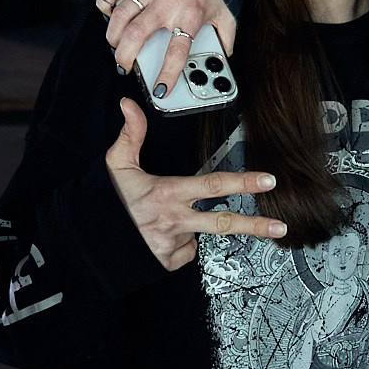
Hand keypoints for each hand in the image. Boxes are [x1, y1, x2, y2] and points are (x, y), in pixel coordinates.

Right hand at [97, 0, 237, 96]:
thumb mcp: (223, 12)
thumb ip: (226, 37)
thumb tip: (226, 57)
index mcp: (190, 16)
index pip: (177, 52)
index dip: (167, 74)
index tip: (160, 91)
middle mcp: (167, 3)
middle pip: (137, 36)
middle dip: (124, 57)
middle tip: (124, 66)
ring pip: (121, 16)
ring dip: (113, 36)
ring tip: (117, 45)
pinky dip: (105, 5)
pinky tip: (110, 15)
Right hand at [105, 98, 284, 270]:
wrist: (89, 244)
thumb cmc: (102, 203)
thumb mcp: (116, 165)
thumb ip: (131, 135)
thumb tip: (130, 106)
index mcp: (167, 193)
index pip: (213, 186)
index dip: (243, 182)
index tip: (267, 180)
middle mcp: (174, 220)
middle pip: (224, 223)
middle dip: (256, 225)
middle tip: (280, 226)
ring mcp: (172, 244)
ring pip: (197, 234)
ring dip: (189, 228)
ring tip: (163, 222)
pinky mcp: (167, 262)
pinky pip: (184, 251)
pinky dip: (177, 243)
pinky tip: (159, 236)